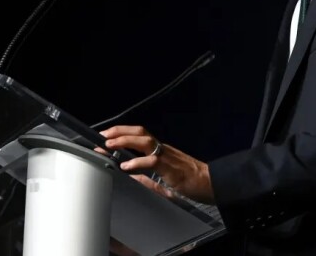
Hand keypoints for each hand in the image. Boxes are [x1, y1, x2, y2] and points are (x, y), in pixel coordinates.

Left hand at [100, 125, 214, 204]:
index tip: (107, 135)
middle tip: (103, 135)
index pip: (140, 136)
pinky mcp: (172, 169)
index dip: (123, 133)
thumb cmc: (193, 182)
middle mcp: (164, 150)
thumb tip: (133, 178)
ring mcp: (168, 157)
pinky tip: (126, 166)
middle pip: (141, 132)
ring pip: (145, 142)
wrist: (213, 184)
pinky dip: (137, 163)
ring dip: (125, 141)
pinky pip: (152, 162)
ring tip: (109, 145)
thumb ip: (149, 179)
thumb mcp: (166, 181)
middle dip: (120, 131)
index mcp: (162, 152)